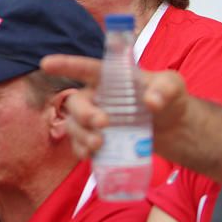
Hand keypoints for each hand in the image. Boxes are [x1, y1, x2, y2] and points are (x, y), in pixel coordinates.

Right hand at [40, 55, 190, 159]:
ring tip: (97, 146)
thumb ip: (165, 88)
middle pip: (76, 102)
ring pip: (74, 126)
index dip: (66, 65)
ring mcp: (95, 121)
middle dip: (83, 114)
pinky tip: (89, 157)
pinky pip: (80, 145)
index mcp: (110, 79)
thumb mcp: (174, 87)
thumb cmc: (170, 99)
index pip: (86, 69)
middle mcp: (98, 98)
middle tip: (103, 123)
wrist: (176, 130)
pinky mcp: (99, 140)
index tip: (46, 64)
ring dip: (80, 135)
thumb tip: (151, 101)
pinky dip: (81, 151)